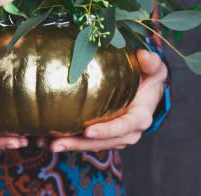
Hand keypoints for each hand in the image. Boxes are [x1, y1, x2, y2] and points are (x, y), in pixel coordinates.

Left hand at [46, 49, 166, 151]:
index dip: (106, 131)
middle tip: (57, 143)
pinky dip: (66, 140)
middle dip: (79, 144)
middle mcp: (128, 132)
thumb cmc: (150, 77)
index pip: (123, 127)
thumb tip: (143, 55)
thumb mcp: (155, 68)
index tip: (88, 131)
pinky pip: (84, 140)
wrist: (149, 90)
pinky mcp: (102, 135)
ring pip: (90, 145)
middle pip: (102, 142)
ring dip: (69, 145)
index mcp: (140, 118)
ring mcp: (114, 136)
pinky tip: (44, 140)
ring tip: (45, 144)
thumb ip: (152, 62)